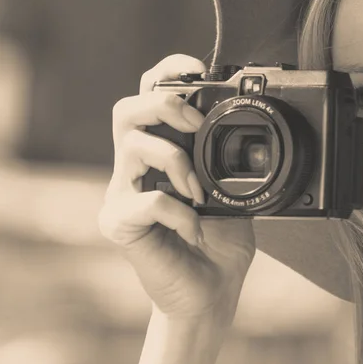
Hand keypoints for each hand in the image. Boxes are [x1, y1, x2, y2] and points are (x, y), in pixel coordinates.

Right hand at [99, 54, 255, 322]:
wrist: (210, 292)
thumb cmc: (219, 240)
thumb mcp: (232, 189)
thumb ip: (226, 158)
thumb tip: (243, 123)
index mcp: (159, 152)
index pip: (148, 97)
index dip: (166, 73)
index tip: (197, 71)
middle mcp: (134, 167)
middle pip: (126, 110)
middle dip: (163, 105)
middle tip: (194, 125)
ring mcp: (123, 194)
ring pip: (131, 145)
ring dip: (175, 159)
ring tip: (198, 190)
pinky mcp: (119, 224)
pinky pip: (147, 201)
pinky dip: (179, 211)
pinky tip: (194, 227)